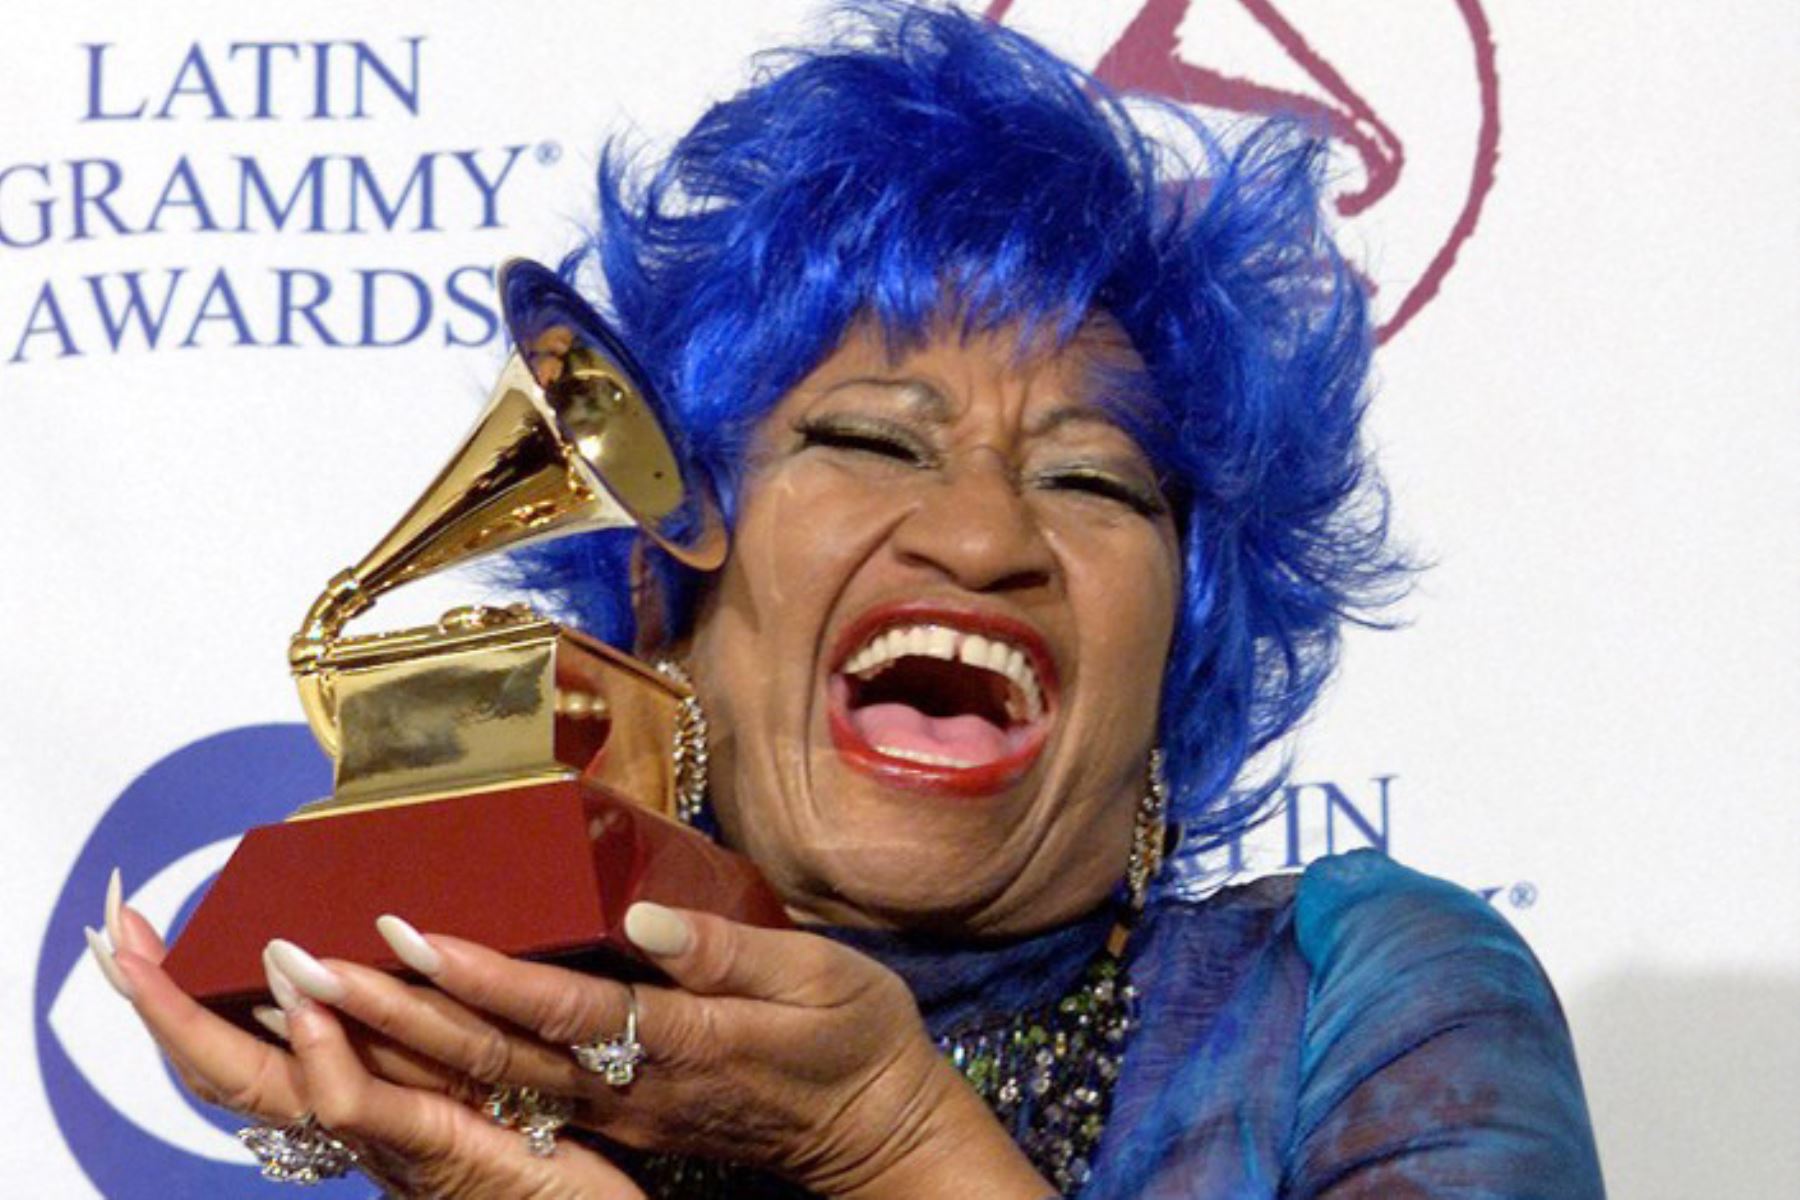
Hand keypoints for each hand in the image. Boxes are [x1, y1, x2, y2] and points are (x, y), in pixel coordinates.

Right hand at [88, 873, 646, 1198]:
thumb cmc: (561, 1153)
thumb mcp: (491, 1075)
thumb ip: (440, 1020)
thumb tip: (396, 941)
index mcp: (377, 1100)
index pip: (256, 1055)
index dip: (189, 1009)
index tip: (137, 946)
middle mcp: (372, 1126)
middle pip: (243, 1074)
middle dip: (173, 1011)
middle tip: (118, 942)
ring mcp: (403, 1145)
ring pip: (298, 1084)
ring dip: (250, 1015)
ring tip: (206, 952)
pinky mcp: (453, 1152)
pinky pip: (379, 1106)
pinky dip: (332, 1059)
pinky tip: (312, 1003)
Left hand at [278, 903, 1050, 1197]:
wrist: (874, 1131)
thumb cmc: (858, 1045)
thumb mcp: (824, 983)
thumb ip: (731, 953)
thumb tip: (646, 919)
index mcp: (677, 1046)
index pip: (556, 1012)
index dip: (476, 976)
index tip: (403, 934)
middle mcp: (627, 1089)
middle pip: (489, 1059)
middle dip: (391, 1014)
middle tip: (303, 965)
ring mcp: (613, 1112)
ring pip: (483, 1087)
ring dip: (393, 1045)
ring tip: (313, 997)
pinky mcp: (612, 1117)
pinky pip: (504, 1102)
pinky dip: (433, 1073)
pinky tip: (384, 1043)